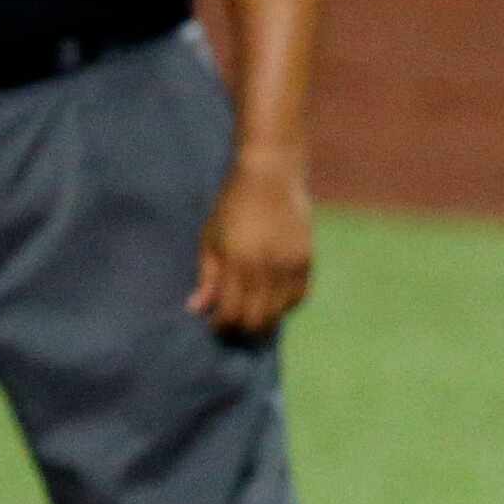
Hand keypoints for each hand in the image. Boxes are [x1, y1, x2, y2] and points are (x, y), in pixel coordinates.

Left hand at [190, 159, 314, 337]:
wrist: (271, 175)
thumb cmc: (233, 205)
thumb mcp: (211, 237)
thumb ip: (207, 276)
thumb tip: (197, 309)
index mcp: (237, 262)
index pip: (230, 313)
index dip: (221, 326)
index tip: (216, 324)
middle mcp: (265, 269)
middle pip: (256, 321)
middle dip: (242, 328)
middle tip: (234, 323)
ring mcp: (289, 266)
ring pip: (278, 314)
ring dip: (264, 319)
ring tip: (254, 312)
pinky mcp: (307, 261)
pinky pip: (299, 298)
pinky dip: (285, 305)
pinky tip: (274, 298)